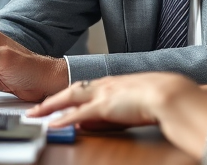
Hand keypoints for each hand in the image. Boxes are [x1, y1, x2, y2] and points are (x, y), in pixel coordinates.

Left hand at [28, 72, 206, 158]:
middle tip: (36, 107)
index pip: (86, 88)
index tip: (59, 99)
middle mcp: (106, 84)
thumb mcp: (139, 99)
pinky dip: (63, 118)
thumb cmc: (163, 97)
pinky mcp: (105, 106)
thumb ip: (121, 107)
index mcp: (115, 82)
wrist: (171, 94)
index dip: (71, 94)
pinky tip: (52, 124)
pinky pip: (78, 113)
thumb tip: (111, 115)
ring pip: (69, 98)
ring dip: (50, 106)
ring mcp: (104, 93)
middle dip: (52, 99)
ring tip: (35, 114)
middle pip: (71, 90)